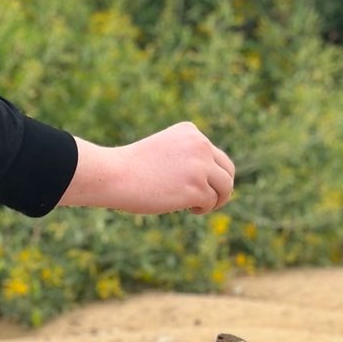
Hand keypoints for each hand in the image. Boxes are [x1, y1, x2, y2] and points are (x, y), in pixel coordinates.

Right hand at [59, 122, 233, 214]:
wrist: (114, 175)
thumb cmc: (132, 168)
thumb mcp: (163, 152)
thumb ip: (185, 158)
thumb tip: (207, 183)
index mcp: (191, 132)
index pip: (215, 154)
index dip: (211, 174)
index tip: (195, 185)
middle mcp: (200, 145)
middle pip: (228, 171)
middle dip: (221, 188)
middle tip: (209, 201)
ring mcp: (200, 166)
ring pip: (225, 188)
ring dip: (216, 201)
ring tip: (197, 207)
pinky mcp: (196, 188)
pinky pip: (211, 202)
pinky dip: (203, 209)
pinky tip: (189, 210)